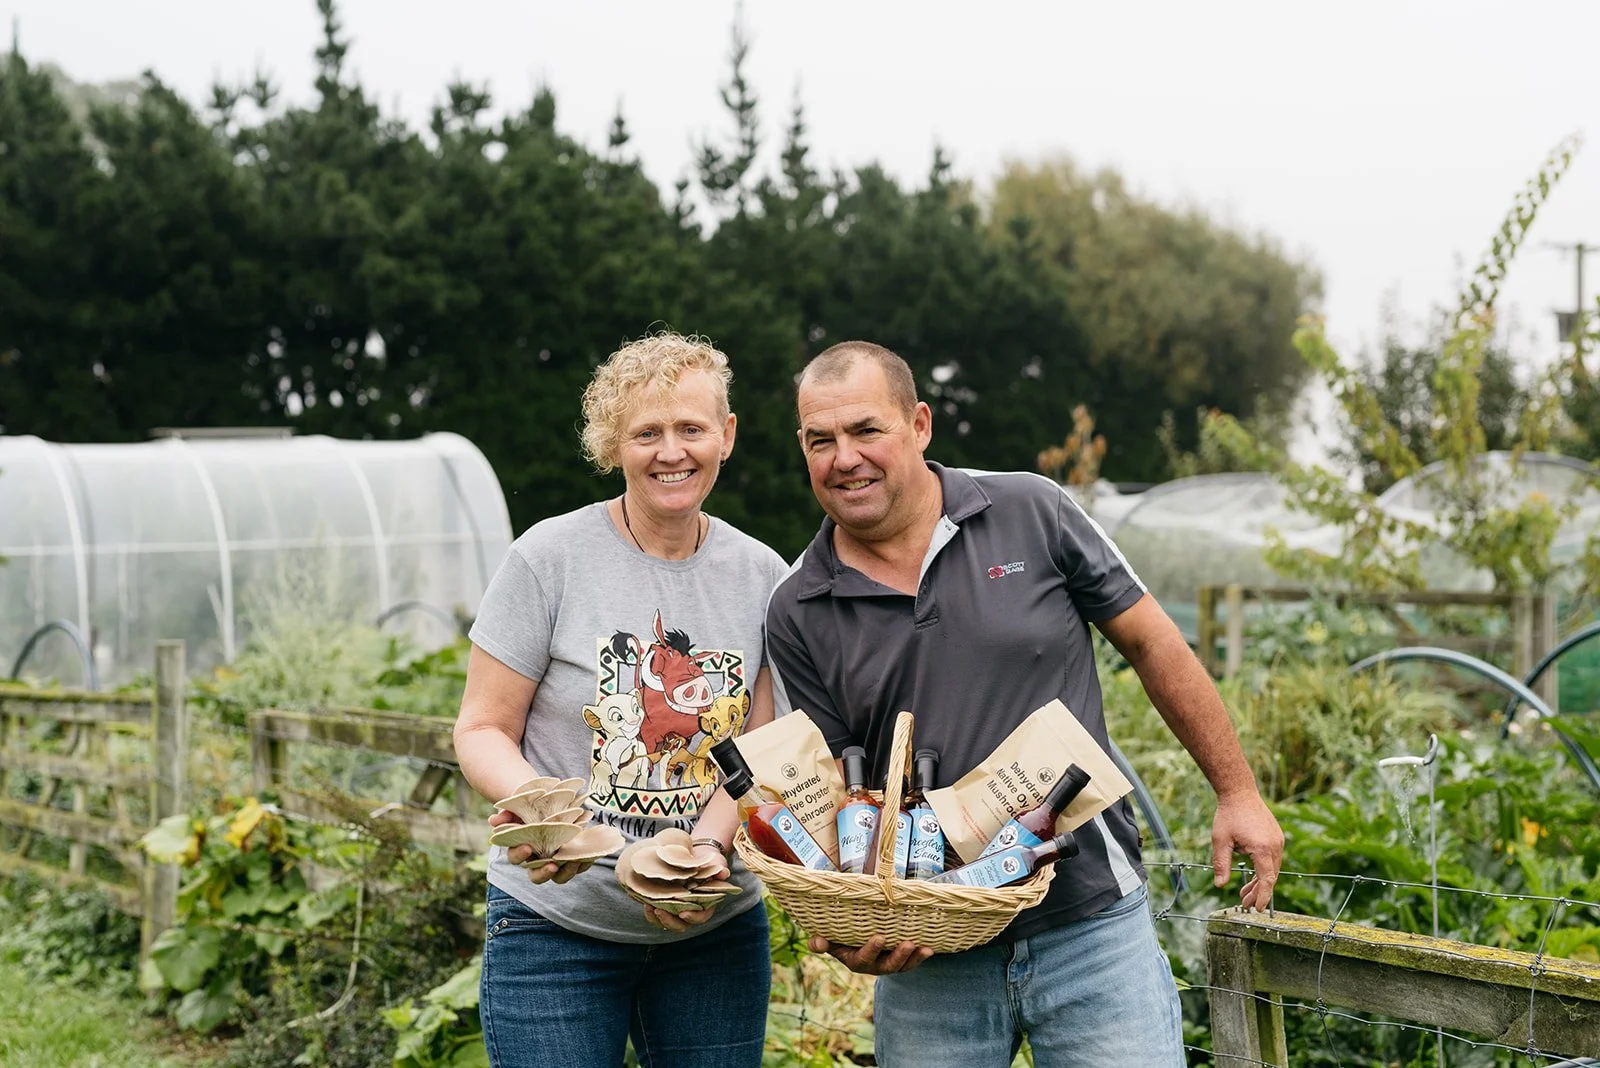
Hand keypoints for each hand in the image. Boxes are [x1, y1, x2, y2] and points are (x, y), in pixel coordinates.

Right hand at [487, 807, 594, 884]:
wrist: (553, 805)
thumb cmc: (532, 808)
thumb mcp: (519, 807)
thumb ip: (507, 813)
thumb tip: (493, 821)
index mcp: (522, 850)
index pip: (516, 858)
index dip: (520, 854)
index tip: (528, 846)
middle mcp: (538, 861)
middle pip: (536, 876)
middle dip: (543, 873)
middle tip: (551, 864)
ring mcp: (556, 862)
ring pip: (559, 877)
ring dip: (566, 872)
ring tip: (573, 861)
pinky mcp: (572, 859)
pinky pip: (578, 867)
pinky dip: (584, 863)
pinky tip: (589, 856)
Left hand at [642, 841, 729, 930]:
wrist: (695, 854)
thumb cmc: (708, 861)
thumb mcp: (716, 863)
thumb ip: (720, 870)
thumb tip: (724, 872)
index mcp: (705, 905)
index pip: (700, 917)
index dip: (693, 917)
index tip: (683, 913)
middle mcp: (690, 910)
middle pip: (680, 925)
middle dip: (669, 921)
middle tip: (659, 911)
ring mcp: (676, 908)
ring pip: (666, 921)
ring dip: (656, 918)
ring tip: (649, 906)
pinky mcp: (665, 902)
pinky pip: (656, 912)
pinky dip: (649, 910)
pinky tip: (642, 899)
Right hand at [807, 934, 931, 974]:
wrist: (853, 937)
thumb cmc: (839, 936)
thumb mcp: (829, 939)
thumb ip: (821, 942)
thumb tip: (817, 943)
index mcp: (855, 961)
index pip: (863, 959)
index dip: (871, 950)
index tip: (879, 937)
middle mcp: (873, 966)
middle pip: (886, 967)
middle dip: (898, 956)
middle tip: (908, 944)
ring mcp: (887, 964)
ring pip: (901, 966)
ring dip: (913, 958)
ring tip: (923, 948)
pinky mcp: (899, 961)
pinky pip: (911, 962)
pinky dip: (920, 957)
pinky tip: (929, 948)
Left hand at [1211, 790, 1283, 911]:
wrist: (1239, 792)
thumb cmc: (1228, 815)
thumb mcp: (1220, 841)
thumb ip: (1222, 864)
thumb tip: (1219, 885)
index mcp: (1262, 848)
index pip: (1267, 880)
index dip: (1263, 896)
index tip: (1259, 909)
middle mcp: (1275, 845)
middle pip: (1270, 876)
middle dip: (1259, 892)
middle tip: (1245, 904)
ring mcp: (1278, 840)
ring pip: (1272, 869)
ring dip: (1260, 882)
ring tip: (1244, 893)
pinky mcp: (1276, 837)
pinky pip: (1272, 859)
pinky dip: (1263, 869)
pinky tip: (1252, 876)